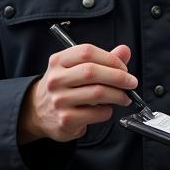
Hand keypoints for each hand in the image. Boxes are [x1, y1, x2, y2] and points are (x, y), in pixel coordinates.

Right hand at [19, 42, 137, 143]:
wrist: (39, 111)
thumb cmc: (64, 87)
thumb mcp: (78, 68)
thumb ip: (103, 59)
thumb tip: (124, 51)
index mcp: (59, 61)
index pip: (87, 52)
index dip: (110, 59)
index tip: (124, 67)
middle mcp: (56, 79)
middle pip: (92, 72)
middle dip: (119, 77)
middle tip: (131, 83)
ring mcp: (59, 100)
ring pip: (97, 93)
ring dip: (118, 95)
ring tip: (124, 97)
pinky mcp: (65, 119)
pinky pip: (96, 113)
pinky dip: (108, 111)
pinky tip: (107, 109)